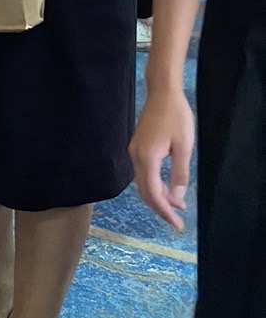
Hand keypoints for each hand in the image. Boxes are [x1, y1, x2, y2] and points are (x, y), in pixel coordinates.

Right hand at [130, 86, 193, 231]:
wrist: (163, 92)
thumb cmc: (176, 116)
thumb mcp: (184, 146)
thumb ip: (180, 174)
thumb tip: (177, 197)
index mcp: (147, 158)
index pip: (153, 193)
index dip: (165, 212)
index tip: (177, 225)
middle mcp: (136, 157)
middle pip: (144, 191)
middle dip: (161, 208)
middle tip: (177, 221)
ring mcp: (135, 151)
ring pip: (144, 183)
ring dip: (159, 197)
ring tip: (178, 205)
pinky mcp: (138, 147)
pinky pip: (144, 173)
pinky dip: (156, 185)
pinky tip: (169, 187)